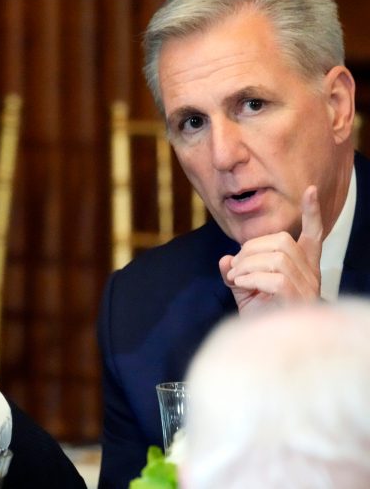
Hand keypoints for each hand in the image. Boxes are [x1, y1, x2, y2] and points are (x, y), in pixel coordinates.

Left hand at [219, 186, 322, 314]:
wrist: (269, 349)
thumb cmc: (262, 318)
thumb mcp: (244, 291)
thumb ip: (235, 272)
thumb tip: (224, 259)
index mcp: (303, 268)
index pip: (314, 235)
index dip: (311, 213)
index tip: (309, 190)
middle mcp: (309, 274)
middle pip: (282, 241)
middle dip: (251, 248)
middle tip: (235, 268)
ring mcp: (306, 286)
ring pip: (276, 256)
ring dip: (247, 264)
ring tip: (236, 279)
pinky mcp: (297, 299)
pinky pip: (273, 277)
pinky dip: (250, 277)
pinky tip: (240, 285)